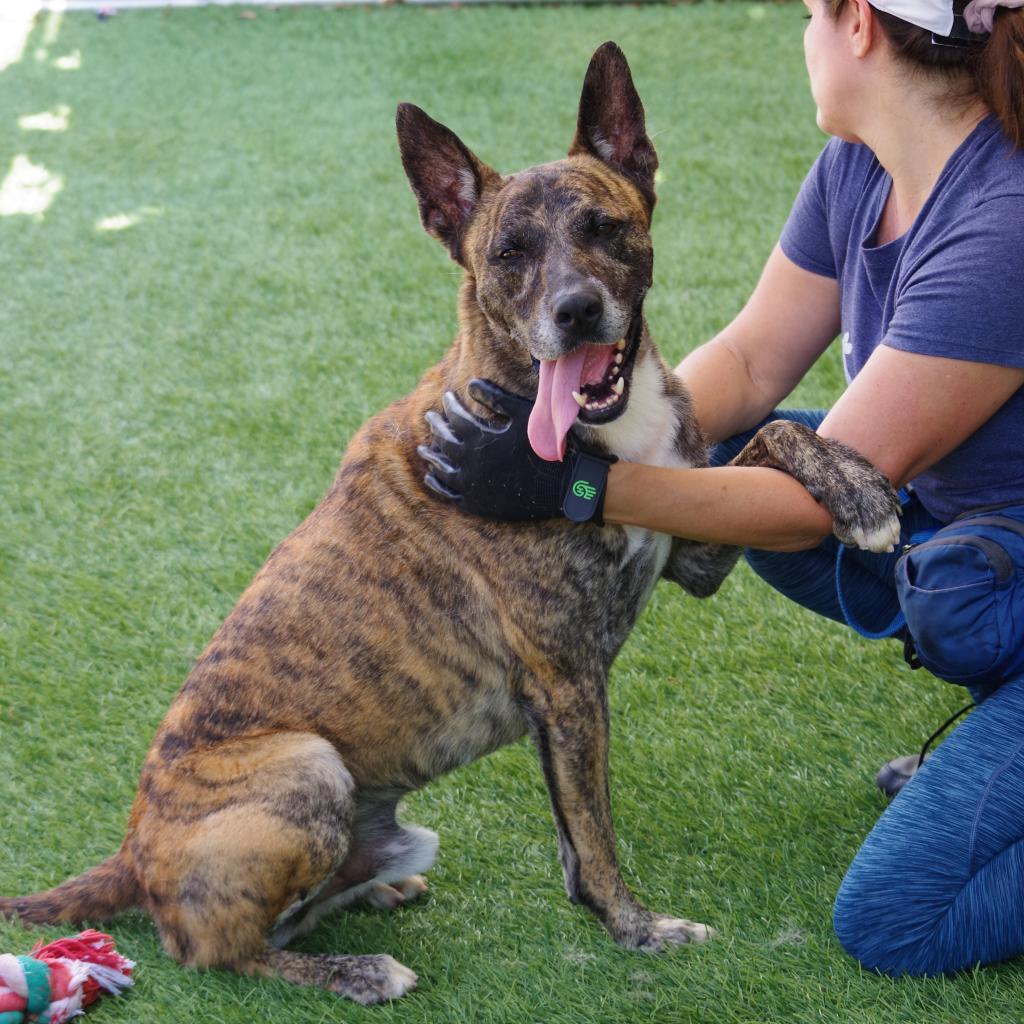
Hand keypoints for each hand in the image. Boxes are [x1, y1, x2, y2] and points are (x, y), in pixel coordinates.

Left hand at [418, 379, 615, 523]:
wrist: (562, 487)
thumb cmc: (545, 447)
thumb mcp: (524, 416)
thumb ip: (496, 398)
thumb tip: (471, 383)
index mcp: (480, 439)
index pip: (456, 417)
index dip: (451, 405)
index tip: (449, 396)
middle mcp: (469, 463)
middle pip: (444, 441)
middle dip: (436, 426)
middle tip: (429, 417)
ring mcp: (471, 485)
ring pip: (442, 468)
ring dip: (432, 456)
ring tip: (425, 448)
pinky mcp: (476, 504)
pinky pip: (449, 494)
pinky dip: (438, 484)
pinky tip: (431, 477)